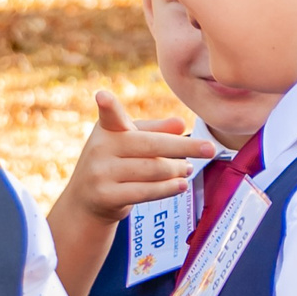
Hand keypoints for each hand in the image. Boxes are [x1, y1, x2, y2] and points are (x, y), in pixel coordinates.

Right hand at [60, 90, 214, 223]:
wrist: (87, 199)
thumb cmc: (115, 162)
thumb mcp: (130, 141)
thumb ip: (154, 131)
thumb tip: (180, 124)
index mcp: (107, 129)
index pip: (109, 116)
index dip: (107, 106)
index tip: (103, 96)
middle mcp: (100, 148)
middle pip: (151, 145)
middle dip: (184, 147)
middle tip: (209, 149)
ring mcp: (100, 173)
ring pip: (153, 170)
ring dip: (177, 169)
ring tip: (188, 168)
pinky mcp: (106, 196)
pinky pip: (146, 192)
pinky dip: (168, 188)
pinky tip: (182, 185)